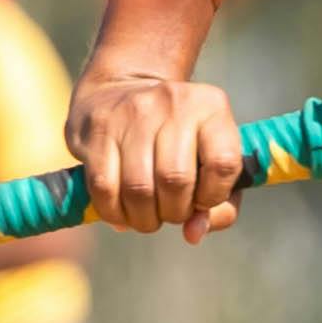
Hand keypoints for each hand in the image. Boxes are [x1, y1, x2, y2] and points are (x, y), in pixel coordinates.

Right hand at [72, 63, 250, 237]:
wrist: (120, 88)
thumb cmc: (178, 139)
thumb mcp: (211, 159)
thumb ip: (219, 205)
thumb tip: (193, 234)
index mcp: (211, 106)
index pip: (223, 164)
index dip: (214, 196)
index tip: (203, 200)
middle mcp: (173, 103)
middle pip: (176, 180)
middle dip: (174, 212)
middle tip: (170, 211)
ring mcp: (132, 113)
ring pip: (138, 189)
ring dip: (145, 219)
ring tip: (147, 216)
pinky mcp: (98, 129)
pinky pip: (104, 188)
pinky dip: (114, 213)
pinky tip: (122, 212)